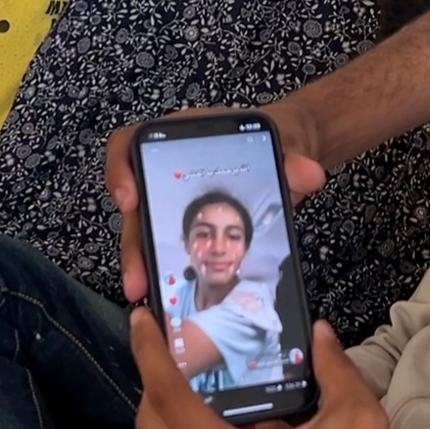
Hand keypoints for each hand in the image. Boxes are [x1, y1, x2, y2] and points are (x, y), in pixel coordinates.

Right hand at [105, 105, 325, 303]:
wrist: (288, 155)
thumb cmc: (275, 141)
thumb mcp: (285, 145)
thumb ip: (294, 158)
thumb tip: (309, 173)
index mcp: (179, 137)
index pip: (131, 143)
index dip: (120, 169)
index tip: (130, 199)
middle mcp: (165, 167)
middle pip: (134, 201)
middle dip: (133, 241)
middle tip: (138, 277)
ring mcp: (172, 196)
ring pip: (144, 228)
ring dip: (141, 261)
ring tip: (145, 292)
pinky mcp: (185, 220)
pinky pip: (164, 241)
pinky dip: (162, 264)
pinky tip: (166, 289)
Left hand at [130, 311, 414, 428]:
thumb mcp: (356, 428)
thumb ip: (337, 373)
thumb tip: (321, 337)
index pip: (167, 398)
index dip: (150, 352)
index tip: (142, 321)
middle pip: (152, 426)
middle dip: (155, 381)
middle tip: (171, 348)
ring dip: (177, 416)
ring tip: (205, 383)